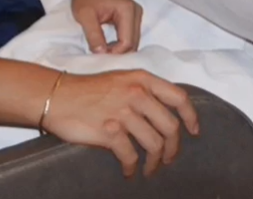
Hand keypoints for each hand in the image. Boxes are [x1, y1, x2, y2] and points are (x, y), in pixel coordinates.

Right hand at [40, 70, 199, 178]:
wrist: (58, 96)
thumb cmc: (89, 90)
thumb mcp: (121, 80)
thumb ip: (143, 91)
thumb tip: (164, 112)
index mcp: (143, 80)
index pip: (179, 97)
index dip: (191, 116)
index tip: (194, 131)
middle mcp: (137, 94)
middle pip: (170, 126)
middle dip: (173, 148)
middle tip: (168, 158)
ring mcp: (124, 113)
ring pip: (154, 144)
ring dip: (155, 162)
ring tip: (149, 169)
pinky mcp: (110, 132)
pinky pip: (131, 156)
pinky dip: (133, 168)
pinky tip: (130, 172)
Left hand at [69, 0, 142, 53]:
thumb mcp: (85, 16)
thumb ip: (93, 35)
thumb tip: (101, 54)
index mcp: (127, 10)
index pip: (127, 41)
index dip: (115, 53)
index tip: (99, 56)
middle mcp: (136, 12)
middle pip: (133, 43)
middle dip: (118, 53)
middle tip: (101, 57)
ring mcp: (135, 14)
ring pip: (132, 41)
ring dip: (119, 50)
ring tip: (103, 51)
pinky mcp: (131, 17)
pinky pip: (129, 36)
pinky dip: (120, 44)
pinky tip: (107, 46)